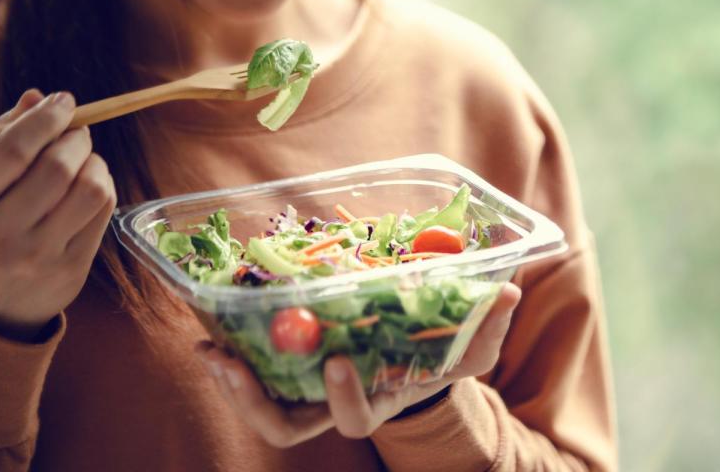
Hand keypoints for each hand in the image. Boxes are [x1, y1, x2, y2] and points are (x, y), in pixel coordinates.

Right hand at [0, 90, 116, 340]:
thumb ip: (0, 140)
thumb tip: (37, 98)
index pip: (12, 151)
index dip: (43, 119)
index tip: (62, 101)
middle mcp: (0, 235)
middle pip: (56, 168)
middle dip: (74, 138)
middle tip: (76, 131)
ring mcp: (38, 257)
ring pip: (90, 190)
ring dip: (94, 163)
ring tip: (83, 159)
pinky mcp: (71, 271)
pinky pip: (103, 213)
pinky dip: (104, 186)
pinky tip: (89, 184)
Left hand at [196, 282, 521, 445]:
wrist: (416, 354)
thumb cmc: (444, 354)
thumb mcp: (471, 345)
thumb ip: (489, 325)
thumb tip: (509, 292)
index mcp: (379, 401)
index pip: (355, 419)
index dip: (343, 397)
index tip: (337, 360)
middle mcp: (337, 404)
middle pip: (287, 427)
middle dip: (254, 402)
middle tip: (230, 363)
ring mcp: (310, 390)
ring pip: (263, 407)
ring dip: (231, 382)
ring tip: (210, 349)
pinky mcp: (293, 367)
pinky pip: (256, 369)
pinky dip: (233, 351)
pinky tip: (216, 323)